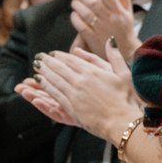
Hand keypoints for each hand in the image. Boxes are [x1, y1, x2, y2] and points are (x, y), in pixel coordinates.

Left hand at [19, 42, 138, 139]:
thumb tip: (109, 40)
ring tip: (36, 66)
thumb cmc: (126, 99)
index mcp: (92, 72)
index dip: (60, 56)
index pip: (71, 60)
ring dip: (43, 72)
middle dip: (47, 61)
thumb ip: (115, 56)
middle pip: (59, 68)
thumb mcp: (124, 74)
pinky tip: (39, 81)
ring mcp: (74, 94)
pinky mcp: (70, 107)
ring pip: (54, 79)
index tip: (52, 53)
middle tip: (39, 57)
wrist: (121, 121)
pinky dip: (45, 85)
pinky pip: (54, 93)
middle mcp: (80, 81)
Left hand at [70, 0, 139, 62]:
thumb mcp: (128, 12)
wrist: (126, 52)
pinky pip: (81, 26)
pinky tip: (74, 14)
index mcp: (120, 12)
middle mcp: (111, 20)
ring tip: (74, 2)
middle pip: (93, 3)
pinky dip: (75, 18)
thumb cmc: (125, 29)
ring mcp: (102, 30)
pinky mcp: (93, 39)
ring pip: (86, 13)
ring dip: (77, 5)